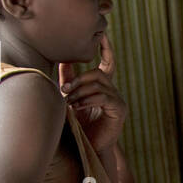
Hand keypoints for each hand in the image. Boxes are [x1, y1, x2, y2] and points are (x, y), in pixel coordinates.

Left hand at [59, 33, 126, 152]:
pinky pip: (103, 97)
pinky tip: (78, 107)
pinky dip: (88, 100)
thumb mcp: (71, 98)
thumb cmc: (79, 125)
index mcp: (104, 86)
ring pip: (99, 84)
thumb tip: (63, 59)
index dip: (106, 48)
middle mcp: (113, 91)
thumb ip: (69, 80)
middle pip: (98, 73)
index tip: (102, 35)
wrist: (88, 148)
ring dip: (80, 92)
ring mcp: (118, 100)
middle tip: (64, 90)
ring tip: (69, 103)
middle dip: (79, 80)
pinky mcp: (119, 110)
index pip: (108, 62)